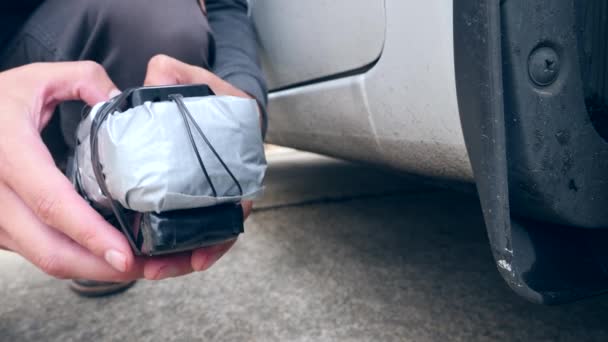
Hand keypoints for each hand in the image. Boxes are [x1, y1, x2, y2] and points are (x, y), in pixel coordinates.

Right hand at [0, 62, 232, 281]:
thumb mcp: (38, 79)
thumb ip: (85, 80)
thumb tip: (124, 101)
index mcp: (8, 154)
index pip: (52, 204)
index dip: (90, 234)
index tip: (126, 254)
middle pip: (51, 251)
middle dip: (104, 268)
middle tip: (151, 267)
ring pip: (45, 261)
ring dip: (94, 270)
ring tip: (141, 265)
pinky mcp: (1, 231)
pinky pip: (40, 255)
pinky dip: (78, 261)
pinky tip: (108, 256)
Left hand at [143, 55, 261, 270]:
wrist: (212, 106)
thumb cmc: (209, 96)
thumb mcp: (194, 79)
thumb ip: (175, 73)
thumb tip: (155, 76)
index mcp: (240, 154)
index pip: (241, 191)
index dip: (229, 216)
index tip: (210, 239)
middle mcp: (232, 180)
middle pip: (222, 224)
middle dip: (196, 250)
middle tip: (162, 266)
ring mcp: (214, 193)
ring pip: (205, 234)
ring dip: (181, 257)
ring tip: (153, 270)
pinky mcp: (194, 200)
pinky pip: (190, 229)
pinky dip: (177, 248)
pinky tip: (157, 261)